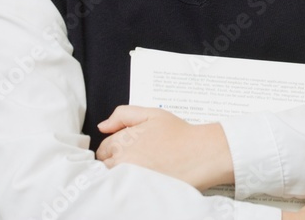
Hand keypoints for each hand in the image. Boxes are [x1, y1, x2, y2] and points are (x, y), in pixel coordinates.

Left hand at [95, 105, 233, 190]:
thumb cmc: (180, 133)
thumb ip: (124, 114)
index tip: (127, 149)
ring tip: (139, 169)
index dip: (114, 148)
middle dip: (114, 162)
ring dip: (120, 174)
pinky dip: (129, 185)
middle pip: (105, 165)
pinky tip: (141, 180)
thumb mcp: (152, 114)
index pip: (103, 149)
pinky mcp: (139, 190)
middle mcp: (123, 160)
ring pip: (112, 178)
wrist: (201, 153)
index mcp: (123, 140)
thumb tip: (103, 126)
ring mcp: (130, 177)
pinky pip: (124, 189)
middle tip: (134, 160)